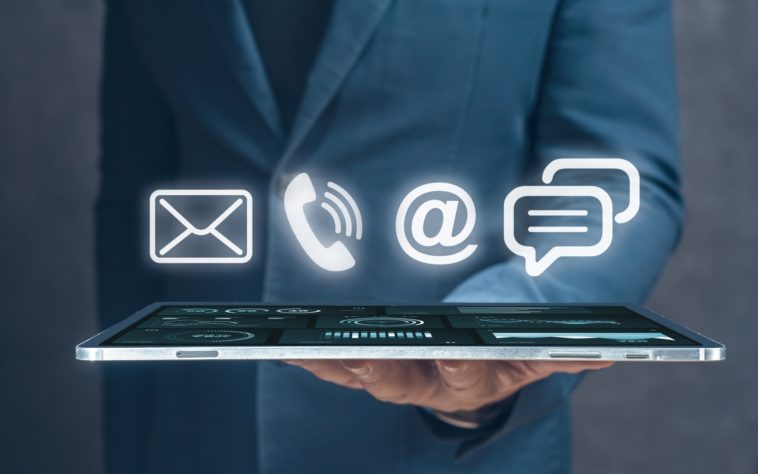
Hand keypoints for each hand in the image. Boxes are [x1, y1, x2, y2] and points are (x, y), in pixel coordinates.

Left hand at [283, 359, 612, 412]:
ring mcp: (403, 376)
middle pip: (403, 382)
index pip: (469, 373)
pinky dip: (318, 358)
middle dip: (378, 365)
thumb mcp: (542, 336)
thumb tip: (613, 351)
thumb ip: (567, 344)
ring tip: (300, 344)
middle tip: (355, 348)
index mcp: (481, 378)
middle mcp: (437, 386)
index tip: (452, 347)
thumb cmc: (515, 328)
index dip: (461, 362)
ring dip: (333, 362)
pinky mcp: (377, 362)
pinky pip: (342, 366)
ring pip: (364, 376)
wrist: (486, 339)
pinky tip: (286, 343)